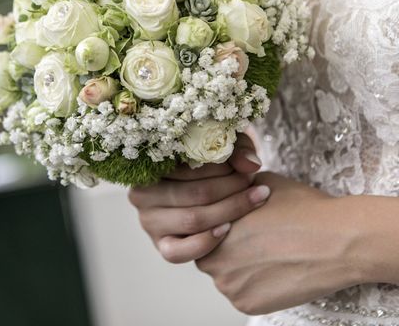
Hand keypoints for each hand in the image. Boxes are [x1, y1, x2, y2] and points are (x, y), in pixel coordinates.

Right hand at [128, 134, 267, 262]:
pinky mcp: (162, 246)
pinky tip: (228, 229)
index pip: (189, 165)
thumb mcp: (221, 147)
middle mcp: (142, 194)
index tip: (248, 168)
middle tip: (257, 184)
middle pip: (196, 193)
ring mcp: (149, 221)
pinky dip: (206, 241)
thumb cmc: (212, 164)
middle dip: (232, 188)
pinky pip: (179, 251)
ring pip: (192, 219)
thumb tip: (250, 165)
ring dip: (229, 210)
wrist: (207, 191)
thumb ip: (237, 149)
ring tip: (255, 200)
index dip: (223, 167)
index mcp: (149, 164)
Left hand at [195, 172, 361, 314]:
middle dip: (225, 247)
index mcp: (211, 225)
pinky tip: (276, 270)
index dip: (220, 224)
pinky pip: (243, 294)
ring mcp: (228, 284)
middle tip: (254, 240)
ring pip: (226, 276)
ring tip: (270, 254)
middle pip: (209, 254)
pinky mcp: (246, 304)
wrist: (337, 240)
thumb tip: (227, 187)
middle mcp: (212, 257)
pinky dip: (256, 286)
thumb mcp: (259, 183)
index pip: (200, 227)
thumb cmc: (301, 208)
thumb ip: (234, 191)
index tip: (239, 223)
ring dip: (239, 268)